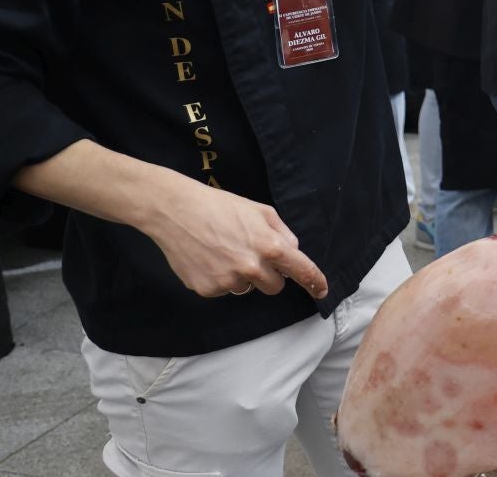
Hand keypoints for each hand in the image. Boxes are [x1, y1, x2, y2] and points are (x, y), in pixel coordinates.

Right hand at [143, 175, 328, 300]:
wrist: (175, 211)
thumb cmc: (220, 206)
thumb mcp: (260, 210)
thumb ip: (282, 233)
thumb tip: (293, 251)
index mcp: (270, 246)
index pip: (301, 270)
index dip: (314, 282)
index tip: (321, 291)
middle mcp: (251, 268)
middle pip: (274, 287)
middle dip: (269, 275)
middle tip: (251, 255)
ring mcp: (228, 282)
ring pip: (247, 288)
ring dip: (242, 276)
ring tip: (223, 251)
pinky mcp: (207, 290)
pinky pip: (224, 291)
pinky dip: (220, 279)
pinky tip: (208, 258)